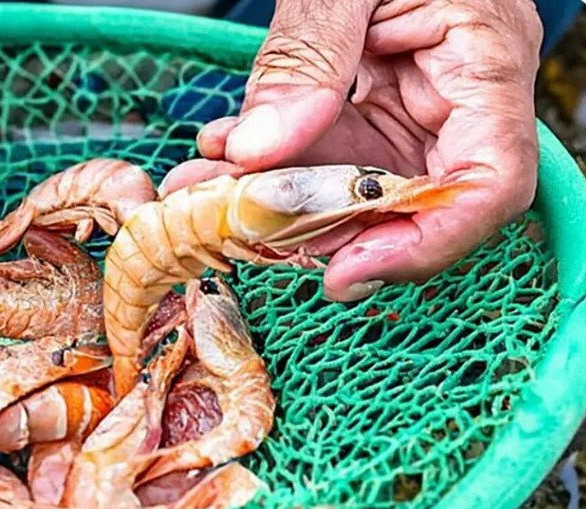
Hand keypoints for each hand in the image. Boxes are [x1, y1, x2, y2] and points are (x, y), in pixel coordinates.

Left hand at [162, 0, 542, 300]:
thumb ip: (309, 55)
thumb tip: (261, 149)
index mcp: (485, 59)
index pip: (488, 183)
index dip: (424, 244)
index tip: (344, 272)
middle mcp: (456, 99)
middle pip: (407, 202)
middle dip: (317, 227)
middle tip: (236, 228)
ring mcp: (411, 108)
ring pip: (351, 187)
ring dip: (274, 201)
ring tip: (202, 193)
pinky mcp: (370, 108)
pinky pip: (324, 156)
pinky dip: (269, 166)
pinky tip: (218, 158)